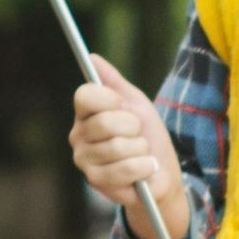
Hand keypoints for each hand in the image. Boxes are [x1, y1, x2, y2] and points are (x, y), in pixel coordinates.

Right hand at [69, 56, 189, 238]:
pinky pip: (126, 168)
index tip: (125, 106)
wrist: (161, 172)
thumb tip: (92, 57)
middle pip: (105, 122)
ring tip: (141, 153)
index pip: (84, 95)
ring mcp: (83, 160)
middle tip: (137, 134)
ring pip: (118, 146)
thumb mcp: (136, 104)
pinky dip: (144, 167)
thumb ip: (114, 82)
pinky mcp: (95, 181)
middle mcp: (77, 135)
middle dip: (133, 127)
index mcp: (85, 114)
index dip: (111, 99)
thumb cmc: (147, 136)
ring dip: (141, 149)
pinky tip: (144, 169)